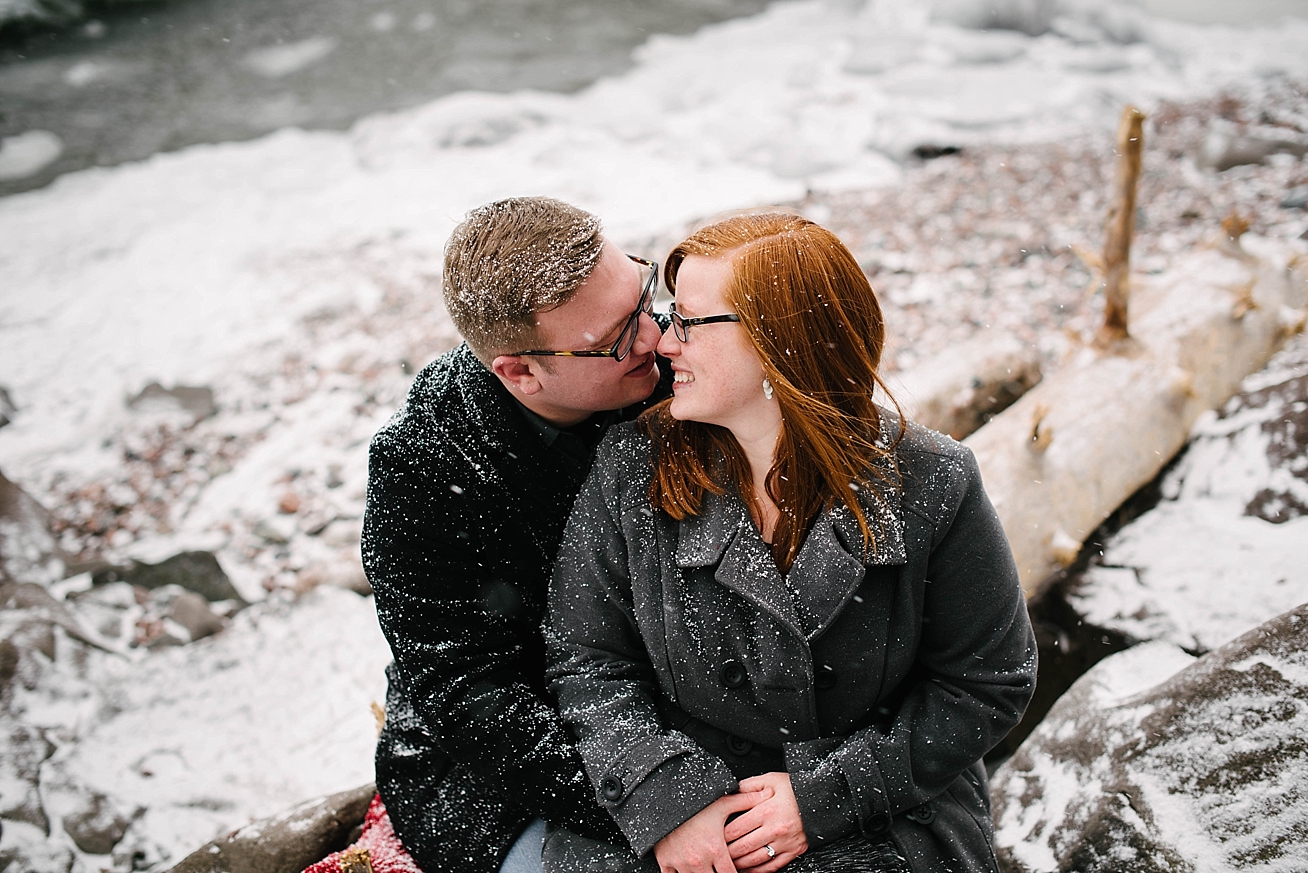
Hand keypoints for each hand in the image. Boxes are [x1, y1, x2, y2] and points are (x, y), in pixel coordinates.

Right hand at [654, 788, 770, 872]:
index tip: (737, 870)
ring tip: (707, 868)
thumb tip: (767, 794)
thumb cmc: (693, 803)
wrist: (663, 799)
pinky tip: (687, 871)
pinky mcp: (666, 862)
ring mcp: (681, 863)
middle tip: (721, 868)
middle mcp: (699, 860)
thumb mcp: (721, 802)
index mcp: (715, 849)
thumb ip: (745, 801)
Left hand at [724, 773, 807, 872]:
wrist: (821, 798)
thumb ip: (750, 785)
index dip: (721, 835)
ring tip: (730, 863)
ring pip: (756, 859)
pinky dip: (758, 870)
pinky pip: (773, 866)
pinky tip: (749, 869)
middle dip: (727, 852)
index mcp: (766, 810)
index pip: (735, 828)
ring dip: (740, 863)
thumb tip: (732, 790)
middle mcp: (774, 828)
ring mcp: (784, 842)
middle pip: (742, 847)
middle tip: (718, 853)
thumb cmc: (796, 788)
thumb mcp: (771, 779)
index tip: (714, 836)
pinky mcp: (794, 851)